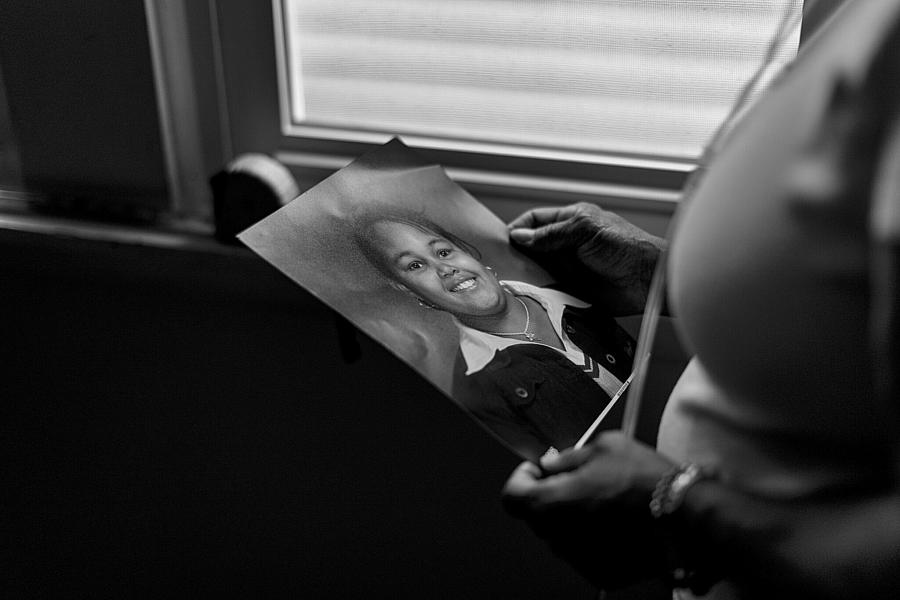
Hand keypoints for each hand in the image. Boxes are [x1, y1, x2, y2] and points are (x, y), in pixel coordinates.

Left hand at [501, 431, 675, 588]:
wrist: (684, 515)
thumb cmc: (644, 479)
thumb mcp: (601, 447)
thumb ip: (567, 458)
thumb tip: (552, 463)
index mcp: (549, 503)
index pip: (512, 495)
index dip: (523, 478)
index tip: (537, 470)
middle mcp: (558, 536)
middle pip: (537, 514)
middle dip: (551, 494)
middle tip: (577, 479)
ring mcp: (579, 558)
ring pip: (561, 533)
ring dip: (571, 517)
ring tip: (602, 500)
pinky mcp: (601, 572)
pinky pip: (584, 550)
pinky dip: (592, 536)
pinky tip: (616, 520)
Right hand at [508, 203, 666, 314]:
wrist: (649, 282)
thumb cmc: (627, 248)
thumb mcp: (585, 230)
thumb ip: (551, 234)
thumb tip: (519, 236)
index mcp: (571, 222)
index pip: (535, 221)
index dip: (517, 228)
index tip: (501, 242)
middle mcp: (567, 245)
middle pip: (532, 248)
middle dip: (517, 255)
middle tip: (500, 265)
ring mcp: (569, 269)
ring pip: (538, 272)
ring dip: (526, 277)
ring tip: (510, 283)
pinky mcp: (573, 292)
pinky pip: (550, 293)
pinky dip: (539, 296)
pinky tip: (529, 299)